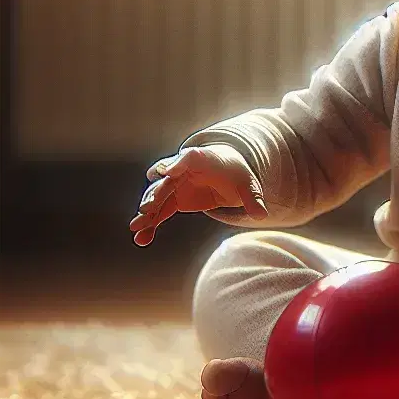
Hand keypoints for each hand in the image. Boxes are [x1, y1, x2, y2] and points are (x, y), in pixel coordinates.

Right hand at [130, 145, 266, 245]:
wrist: (223, 171)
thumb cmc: (236, 173)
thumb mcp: (248, 184)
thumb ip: (253, 198)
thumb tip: (262, 215)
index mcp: (203, 159)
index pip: (189, 158)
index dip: (177, 164)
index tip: (166, 172)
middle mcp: (182, 170)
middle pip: (167, 180)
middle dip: (156, 194)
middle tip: (147, 207)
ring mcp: (174, 185)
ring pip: (157, 198)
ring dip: (147, 213)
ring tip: (136, 228)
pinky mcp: (172, 200)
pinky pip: (158, 213)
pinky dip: (150, 225)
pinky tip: (141, 240)